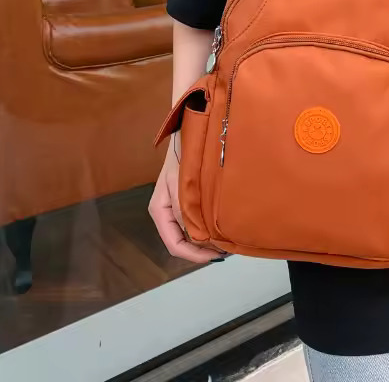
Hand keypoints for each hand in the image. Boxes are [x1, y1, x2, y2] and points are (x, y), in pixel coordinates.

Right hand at [148, 136, 225, 263]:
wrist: (188, 132)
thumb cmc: (184, 156)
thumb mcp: (182, 184)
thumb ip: (187, 211)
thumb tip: (199, 238)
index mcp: (160, 210)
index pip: (174, 244)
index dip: (194, 255)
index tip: (216, 256)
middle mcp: (166, 212)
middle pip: (183, 241)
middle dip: (204, 249)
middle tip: (228, 249)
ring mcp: (176, 206)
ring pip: (191, 232)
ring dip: (208, 239)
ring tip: (229, 239)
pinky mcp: (187, 199)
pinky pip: (197, 220)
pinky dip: (209, 226)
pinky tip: (224, 225)